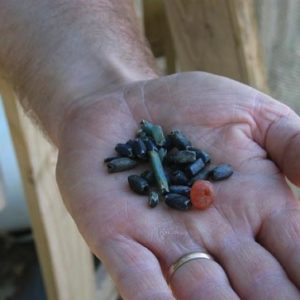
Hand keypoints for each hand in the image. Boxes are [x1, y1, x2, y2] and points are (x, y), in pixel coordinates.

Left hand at [56, 72, 299, 299]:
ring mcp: (167, 238)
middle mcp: (217, 234)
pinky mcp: (119, 236)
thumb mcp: (253, 117)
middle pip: (256, 287)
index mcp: (255, 207)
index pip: (297, 255)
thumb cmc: (190, 106)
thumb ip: (295, 145)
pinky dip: (152, 299)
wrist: (127, 107)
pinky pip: (137, 278)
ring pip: (200, 291)